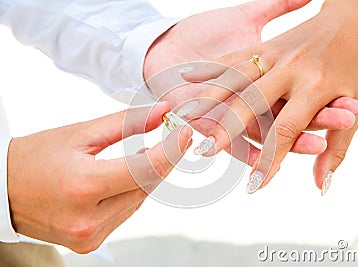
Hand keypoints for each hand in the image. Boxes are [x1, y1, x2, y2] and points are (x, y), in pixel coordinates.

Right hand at [7, 102, 191, 252]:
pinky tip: (125, 177)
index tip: (185, 132)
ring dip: (147, 176)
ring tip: (142, 154)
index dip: (172, 149)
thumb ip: (126, 123)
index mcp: (84, 187)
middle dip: (162, 160)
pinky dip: (132, 192)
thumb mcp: (80, 133)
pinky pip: (125, 213)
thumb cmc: (36, 157)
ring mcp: (89, 236)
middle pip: (147, 186)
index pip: (146, 169)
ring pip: (139, 201)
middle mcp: (88, 219)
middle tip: (169, 137)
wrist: (2, 190)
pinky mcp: (89, 243)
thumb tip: (163, 112)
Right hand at [179, 0, 357, 193]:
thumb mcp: (355, 105)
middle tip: (205, 151)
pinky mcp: (264, 43)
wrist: (354, 17)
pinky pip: (232, 57)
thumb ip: (338, 148)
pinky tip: (187, 76)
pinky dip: (210, 68)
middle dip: (226, 129)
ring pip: (234, 78)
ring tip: (185, 118)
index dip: (269, 161)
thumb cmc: (356, 65)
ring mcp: (274, 54)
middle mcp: (291, 68)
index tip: (254, 185)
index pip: (286, 131)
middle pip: (250, 103)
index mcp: (316, 85)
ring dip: (209, 99)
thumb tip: (321, 186)